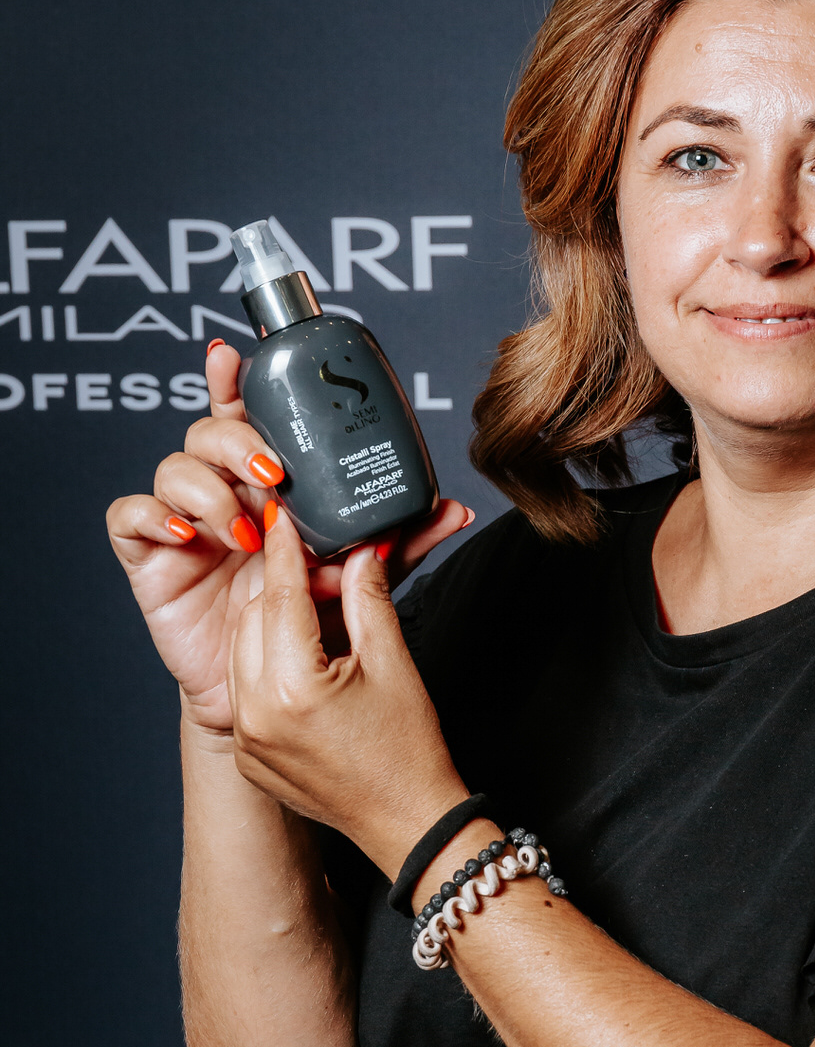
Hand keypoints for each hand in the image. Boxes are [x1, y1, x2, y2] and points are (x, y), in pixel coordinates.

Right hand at [106, 341, 473, 736]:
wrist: (270, 690)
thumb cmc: (309, 623)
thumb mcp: (360, 575)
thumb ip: (400, 542)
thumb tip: (454, 511)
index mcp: (264, 482)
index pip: (246, 417)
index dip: (236, 381)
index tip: (237, 355)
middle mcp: (221, 491)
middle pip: (207, 432)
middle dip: (238, 442)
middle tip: (274, 478)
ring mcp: (181, 520)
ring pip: (172, 468)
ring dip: (210, 491)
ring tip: (247, 534)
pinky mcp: (149, 555)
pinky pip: (129, 516)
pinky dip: (156, 516)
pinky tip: (191, 537)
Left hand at [227, 504, 465, 874]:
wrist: (407, 823)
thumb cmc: (409, 750)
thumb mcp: (393, 663)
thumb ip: (368, 599)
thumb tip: (360, 550)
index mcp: (292, 689)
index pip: (281, 597)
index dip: (286, 551)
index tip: (282, 516)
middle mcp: (255, 715)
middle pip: (254, 619)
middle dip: (283, 590)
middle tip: (318, 571)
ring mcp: (247, 740)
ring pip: (243, 651)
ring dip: (272, 625)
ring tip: (314, 616)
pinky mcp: (247, 756)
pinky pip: (244, 690)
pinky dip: (267, 665)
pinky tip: (303, 661)